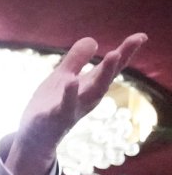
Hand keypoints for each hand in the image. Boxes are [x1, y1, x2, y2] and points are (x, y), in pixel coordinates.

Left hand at [7, 33, 146, 174]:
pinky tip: (71, 81)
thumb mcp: (62, 77)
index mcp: (89, 86)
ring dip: (104, 74)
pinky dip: (69, 94)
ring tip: (113, 54)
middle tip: (132, 43)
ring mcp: (73, 108)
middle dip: (118, 62)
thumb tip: (93, 40)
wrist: (33, 138)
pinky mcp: (55, 117)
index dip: (125, 52)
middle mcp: (87, 98)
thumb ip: (76, 60)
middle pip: (106, 78)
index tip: (141, 36)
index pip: (110, 68)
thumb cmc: (50, 106)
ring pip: (92, 92)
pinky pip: (65, 105)